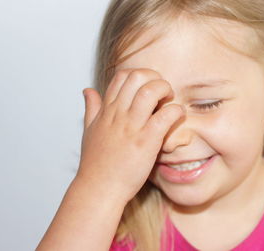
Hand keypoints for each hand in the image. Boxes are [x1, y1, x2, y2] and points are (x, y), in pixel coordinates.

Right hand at [77, 68, 184, 202]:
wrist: (99, 189)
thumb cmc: (96, 163)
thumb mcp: (89, 130)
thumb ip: (91, 108)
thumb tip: (88, 90)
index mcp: (107, 110)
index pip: (122, 76)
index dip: (139, 75)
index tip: (148, 87)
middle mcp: (119, 114)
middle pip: (137, 76)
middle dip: (155, 77)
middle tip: (162, 92)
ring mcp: (132, 127)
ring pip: (150, 91)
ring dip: (165, 90)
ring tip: (169, 101)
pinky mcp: (146, 142)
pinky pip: (165, 116)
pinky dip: (175, 111)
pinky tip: (176, 117)